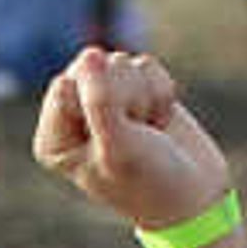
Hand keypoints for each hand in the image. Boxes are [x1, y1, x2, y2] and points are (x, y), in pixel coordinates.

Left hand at [31, 45, 227, 237]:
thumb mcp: (118, 147)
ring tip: (147, 133)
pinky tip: (159, 121)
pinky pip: (145, 65)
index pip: (66, 86)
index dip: (100, 107)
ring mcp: (103, 98)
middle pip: (92, 68)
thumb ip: (98, 99)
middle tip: (135, 136)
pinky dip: (160, 93)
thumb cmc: (148, 180)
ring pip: (121, 63)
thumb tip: (90, 54)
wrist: (192, 193)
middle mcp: (72, 116)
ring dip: (144, 99)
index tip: (112, 142)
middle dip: (123, 99)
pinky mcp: (133, 86)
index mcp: (54, 140)